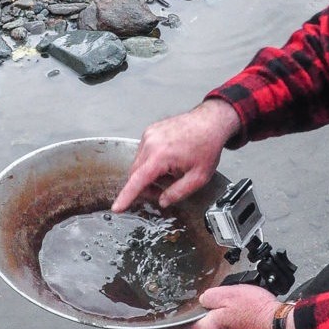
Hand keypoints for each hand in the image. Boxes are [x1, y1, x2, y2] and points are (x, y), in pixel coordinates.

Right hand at [112, 99, 241, 211]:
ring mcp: (149, 134)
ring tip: (170, 173)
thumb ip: (178, 192)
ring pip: (139, 163)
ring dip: (149, 173)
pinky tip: (168, 161)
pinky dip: (151, 161)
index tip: (117, 207)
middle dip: (145, 187)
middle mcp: (150, 143)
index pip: (137, 181)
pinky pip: (143, 152)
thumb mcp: (198, 177)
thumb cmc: (207, 145)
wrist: (211, 121)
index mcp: (160, 155)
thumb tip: (163, 201)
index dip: (126, 196)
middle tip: (162, 192)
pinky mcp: (150, 130)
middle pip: (135, 173)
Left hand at [182, 285, 278, 328]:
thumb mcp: (227, 293)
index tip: (164, 322)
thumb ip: (208, 296)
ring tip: (238, 306)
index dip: (173, 323)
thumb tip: (203, 299)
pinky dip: (235, 324)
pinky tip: (245, 315)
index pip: (182, 328)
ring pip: (218, 328)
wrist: (279, 327)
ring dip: (224, 318)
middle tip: (220, 300)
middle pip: (203, 326)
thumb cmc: (256, 312)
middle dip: (208, 313)